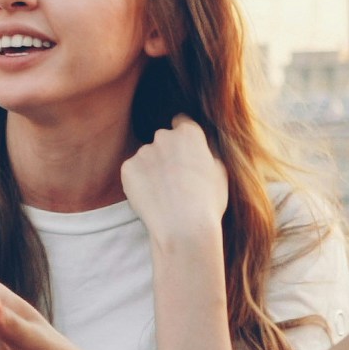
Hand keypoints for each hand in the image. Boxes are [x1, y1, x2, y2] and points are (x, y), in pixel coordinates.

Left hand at [119, 116, 229, 242]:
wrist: (183, 227)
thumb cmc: (208, 202)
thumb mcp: (221, 172)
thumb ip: (209, 152)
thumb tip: (205, 146)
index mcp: (189, 133)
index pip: (182, 121)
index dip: (184, 137)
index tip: (184, 150)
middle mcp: (163, 136)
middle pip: (163, 139)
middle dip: (167, 153)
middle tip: (175, 179)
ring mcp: (143, 151)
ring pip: (147, 157)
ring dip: (152, 169)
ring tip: (163, 194)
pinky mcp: (127, 168)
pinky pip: (133, 171)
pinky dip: (138, 182)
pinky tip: (151, 198)